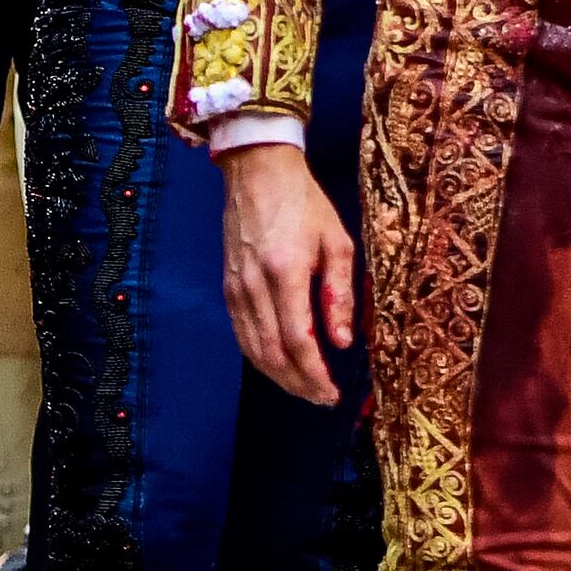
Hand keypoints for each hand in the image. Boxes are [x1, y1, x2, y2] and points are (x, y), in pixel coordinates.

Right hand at [220, 142, 357, 401]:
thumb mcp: (337, 242)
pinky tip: (278, 366)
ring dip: (279, 377)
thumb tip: (341, 343)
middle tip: (322, 398)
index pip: (298, 341)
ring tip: (305, 389)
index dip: (315, 374)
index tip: (332, 392)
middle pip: (273, 354)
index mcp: (286, 272)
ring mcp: (237, 287)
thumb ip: (340, 294)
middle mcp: (255, 285)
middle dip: (299, 384)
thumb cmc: (304, 203)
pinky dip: (260, 358)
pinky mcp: (228, 286)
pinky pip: (242, 334)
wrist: (258, 172)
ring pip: (253, 350)